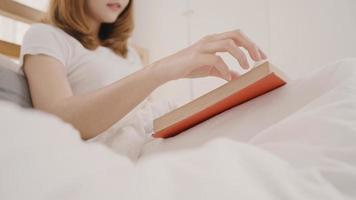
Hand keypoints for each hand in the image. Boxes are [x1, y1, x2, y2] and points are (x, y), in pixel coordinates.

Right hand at [149, 29, 266, 83]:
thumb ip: (224, 72)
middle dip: (251, 46)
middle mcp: (210, 40)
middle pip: (236, 35)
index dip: (252, 44)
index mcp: (214, 40)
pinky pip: (215, 59)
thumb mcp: (210, 69)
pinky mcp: (196, 57)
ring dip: (241, 55)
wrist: (167, 70)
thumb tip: (238, 78)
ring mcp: (203, 47)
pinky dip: (225, 69)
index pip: (237, 36)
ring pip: (228, 44)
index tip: (262, 57)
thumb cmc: (188, 67)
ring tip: (246, 68)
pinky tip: (228, 78)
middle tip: (259, 59)